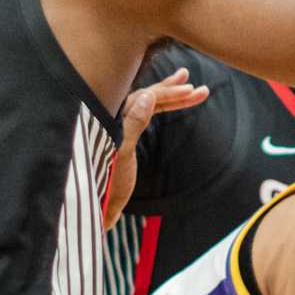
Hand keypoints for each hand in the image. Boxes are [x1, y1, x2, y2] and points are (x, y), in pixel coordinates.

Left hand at [103, 69, 210, 228]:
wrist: (96, 206)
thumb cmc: (106, 182)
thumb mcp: (121, 152)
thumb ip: (132, 123)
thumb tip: (148, 96)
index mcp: (113, 117)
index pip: (145, 97)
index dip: (168, 92)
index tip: (190, 90)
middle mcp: (116, 117)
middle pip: (148, 96)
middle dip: (174, 90)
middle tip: (198, 87)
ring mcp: (120, 126)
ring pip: (149, 104)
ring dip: (172, 98)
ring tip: (194, 91)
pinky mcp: (124, 137)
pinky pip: (146, 115)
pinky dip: (162, 108)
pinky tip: (172, 103)